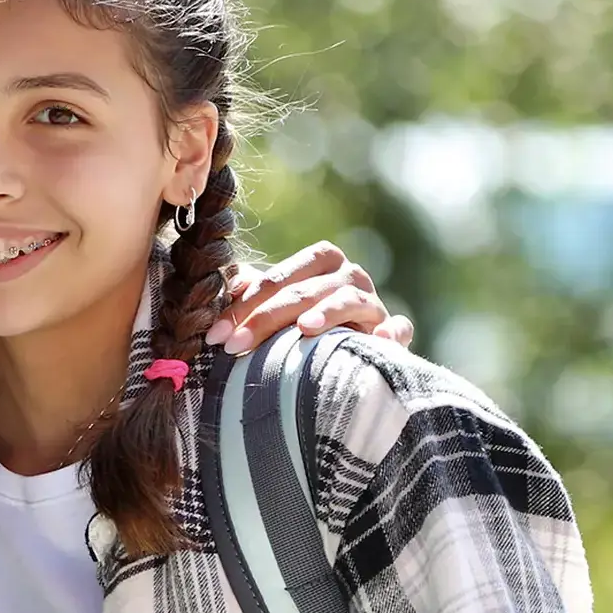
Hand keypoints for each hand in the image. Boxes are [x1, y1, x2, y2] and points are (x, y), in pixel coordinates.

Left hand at [210, 242, 414, 353]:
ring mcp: (373, 302)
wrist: (348, 351)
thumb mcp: (274, 307)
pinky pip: (397, 328)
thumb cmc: (300, 325)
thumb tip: (227, 285)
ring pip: (348, 300)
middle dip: (266, 317)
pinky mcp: (392, 330)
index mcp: (320, 261)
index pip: (279, 278)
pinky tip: (377, 340)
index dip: (244, 305)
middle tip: (234, 345)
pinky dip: (390, 332)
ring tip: (302, 329)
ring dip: (327, 313)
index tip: (215, 336)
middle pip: (306, 291)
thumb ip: (253, 294)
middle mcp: (349, 275)